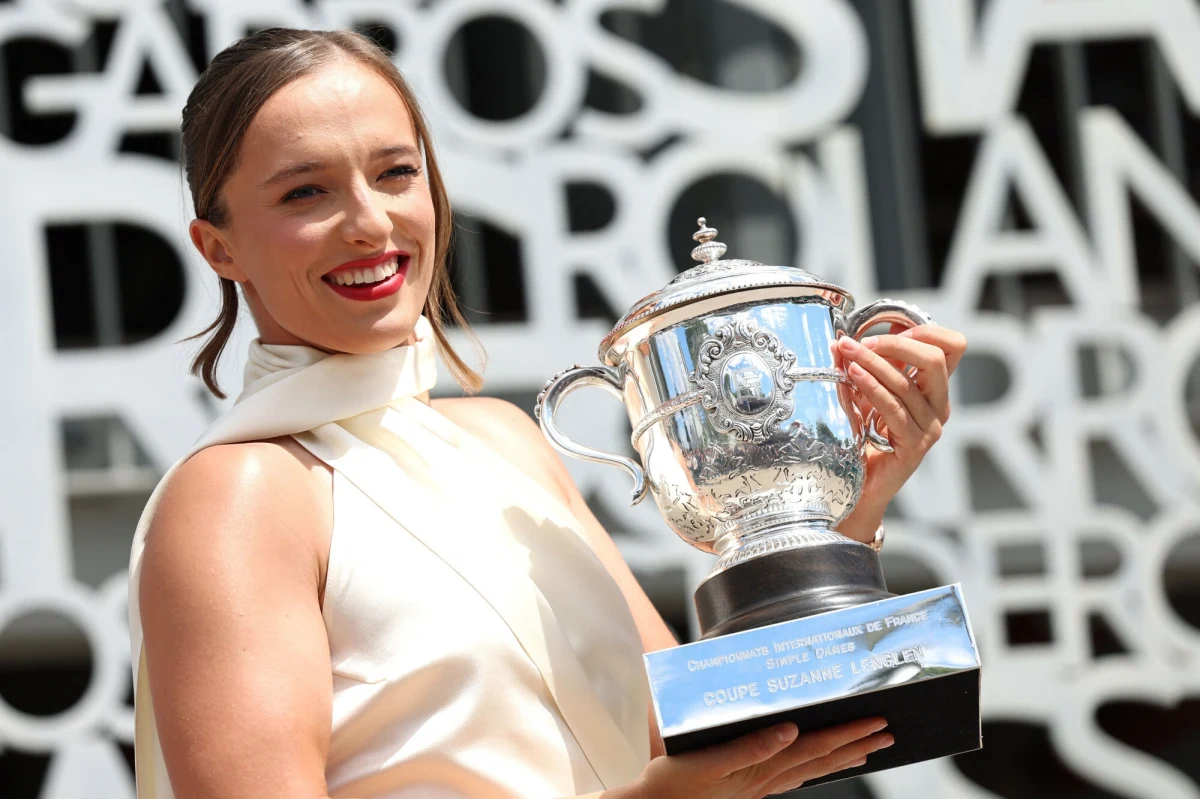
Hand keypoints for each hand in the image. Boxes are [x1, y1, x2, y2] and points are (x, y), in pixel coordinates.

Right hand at [629, 717, 892, 798]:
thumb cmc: (675, 782)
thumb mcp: (707, 761)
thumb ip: (749, 747)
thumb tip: (789, 729)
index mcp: (760, 767)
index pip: (814, 746)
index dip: (846, 734)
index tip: (874, 722)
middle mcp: (766, 777)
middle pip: (821, 758)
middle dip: (855, 744)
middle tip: (887, 733)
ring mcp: (759, 785)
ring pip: (811, 769)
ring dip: (842, 757)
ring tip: (868, 749)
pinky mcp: (748, 788)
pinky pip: (793, 777)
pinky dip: (814, 769)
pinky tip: (818, 765)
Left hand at [833, 325, 967, 542]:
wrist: (858, 487)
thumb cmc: (862, 438)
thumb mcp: (867, 394)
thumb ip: (868, 367)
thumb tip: (848, 336)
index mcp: (934, 389)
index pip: (952, 347)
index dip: (925, 331)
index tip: (888, 330)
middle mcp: (939, 407)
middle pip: (934, 360)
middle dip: (894, 344)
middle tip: (858, 342)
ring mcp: (930, 428)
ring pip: (907, 384)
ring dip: (872, 363)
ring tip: (846, 352)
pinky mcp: (914, 446)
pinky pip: (894, 408)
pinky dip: (871, 387)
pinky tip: (852, 376)